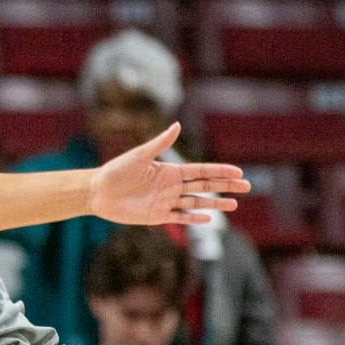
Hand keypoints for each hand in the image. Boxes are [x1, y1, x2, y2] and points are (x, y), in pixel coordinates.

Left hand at [87, 124, 250, 226]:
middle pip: (205, 185)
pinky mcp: (156, 216)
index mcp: (170, 170)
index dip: (220, 171)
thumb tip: (177, 125)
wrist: (97, 192)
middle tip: (247, 187)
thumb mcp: (139, 156)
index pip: (201, 170)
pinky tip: (209, 219)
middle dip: (226, 186)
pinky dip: (194, 219)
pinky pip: (179, 218)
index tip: (238, 172)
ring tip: (234, 205)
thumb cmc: (115, 171)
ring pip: (196, 202)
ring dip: (215, 203)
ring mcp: (166, 202)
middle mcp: (171, 186)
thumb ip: (159, 143)